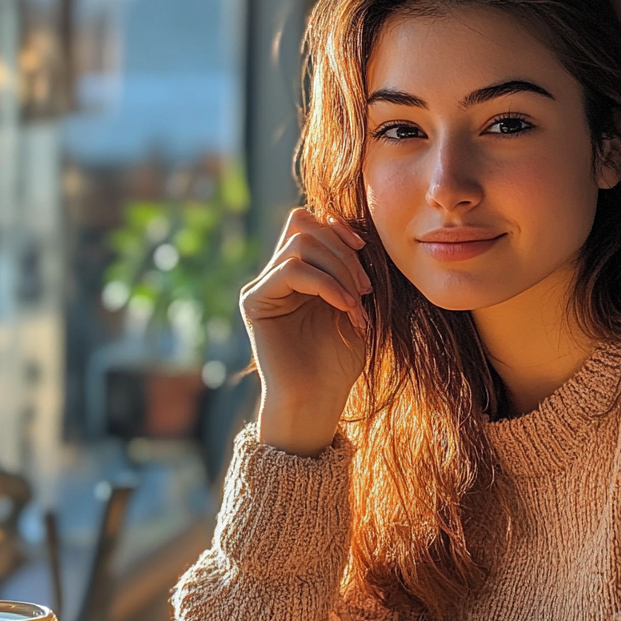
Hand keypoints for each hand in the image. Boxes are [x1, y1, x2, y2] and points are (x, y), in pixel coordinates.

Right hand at [240, 208, 371, 455]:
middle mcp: (277, 274)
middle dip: (343, 252)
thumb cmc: (339, 358)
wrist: (319, 397)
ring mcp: (264, 286)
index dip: (338, 228)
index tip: (365, 250)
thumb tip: (348, 227)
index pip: (309, 223)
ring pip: (299, 243)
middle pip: (304, 225)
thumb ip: (347, 267)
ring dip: (338, 269)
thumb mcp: (354, 303)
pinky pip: (290, 270)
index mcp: (300, 271)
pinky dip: (325, 283)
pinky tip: (345, 307)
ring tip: (356, 303)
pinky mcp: (255, 301)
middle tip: (365, 289)